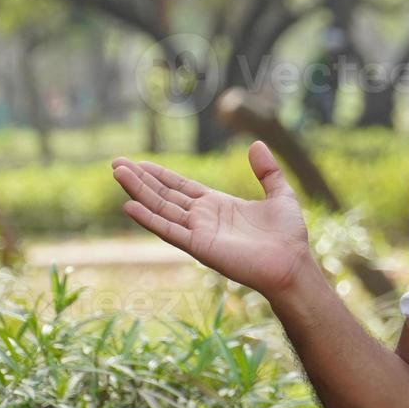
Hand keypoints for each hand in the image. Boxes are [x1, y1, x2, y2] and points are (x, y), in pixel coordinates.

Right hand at [111, 140, 311, 295]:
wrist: (292, 263)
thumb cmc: (288, 235)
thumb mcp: (280, 193)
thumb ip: (267, 170)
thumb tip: (256, 143)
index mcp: (217, 205)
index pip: (181, 187)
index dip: (160, 174)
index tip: (139, 162)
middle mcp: (203, 218)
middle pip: (165, 195)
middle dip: (141, 179)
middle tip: (116, 163)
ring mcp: (199, 232)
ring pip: (161, 208)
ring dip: (139, 192)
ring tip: (118, 174)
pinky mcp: (199, 246)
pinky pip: (169, 230)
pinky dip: (149, 219)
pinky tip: (129, 206)